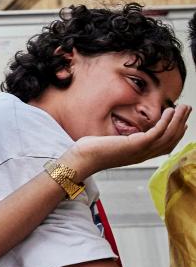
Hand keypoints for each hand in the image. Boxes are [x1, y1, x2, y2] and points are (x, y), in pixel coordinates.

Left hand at [66, 105, 190, 175]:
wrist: (82, 159)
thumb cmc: (92, 151)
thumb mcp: (112, 143)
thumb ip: (122, 140)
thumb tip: (122, 135)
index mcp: (139, 154)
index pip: (165, 145)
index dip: (176, 134)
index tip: (183, 123)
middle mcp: (144, 154)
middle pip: (171, 139)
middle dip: (181, 123)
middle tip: (188, 109)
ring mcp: (141, 151)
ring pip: (168, 135)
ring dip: (178, 120)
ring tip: (184, 107)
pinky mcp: (136, 145)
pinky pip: (158, 132)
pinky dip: (166, 121)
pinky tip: (169, 111)